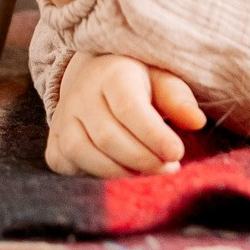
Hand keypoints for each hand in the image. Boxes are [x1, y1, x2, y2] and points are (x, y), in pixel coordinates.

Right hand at [46, 52, 206, 178]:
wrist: (94, 76)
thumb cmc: (138, 82)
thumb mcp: (162, 79)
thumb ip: (178, 99)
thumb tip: (196, 121)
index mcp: (112, 73)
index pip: (129, 108)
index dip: (154, 135)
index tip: (177, 154)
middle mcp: (81, 94)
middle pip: (108, 137)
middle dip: (144, 160)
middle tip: (169, 168)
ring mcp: (62, 118)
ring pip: (83, 153)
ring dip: (120, 172)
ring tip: (147, 173)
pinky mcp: (53, 141)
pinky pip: (66, 165)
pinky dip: (91, 176)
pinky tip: (116, 171)